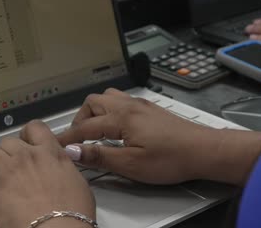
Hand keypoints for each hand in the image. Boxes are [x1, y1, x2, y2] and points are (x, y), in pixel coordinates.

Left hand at [0, 121, 95, 227]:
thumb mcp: (77, 182)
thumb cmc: (71, 214)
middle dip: (7, 152)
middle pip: (7, 141)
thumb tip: (59, 170)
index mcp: (49, 152)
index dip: (27, 134)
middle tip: (10, 164)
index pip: (34, 128)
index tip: (25, 141)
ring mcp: (8, 171)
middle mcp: (27, 157)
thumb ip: (63, 168)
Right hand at [58, 89, 260, 185]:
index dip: (68, 136)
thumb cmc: (171, 159)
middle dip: (80, 118)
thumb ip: (99, 156)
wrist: (204, 151)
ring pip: (108, 97)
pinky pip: (122, 100)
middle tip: (78, 137)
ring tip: (95, 129)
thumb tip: (73, 150)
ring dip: (96, 111)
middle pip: (93, 102)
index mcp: (121, 118)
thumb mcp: (131, 164)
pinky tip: (116, 125)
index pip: (85, 126)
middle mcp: (129, 105)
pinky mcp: (149, 108)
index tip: (56, 143)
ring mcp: (140, 105)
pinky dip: (110, 109)